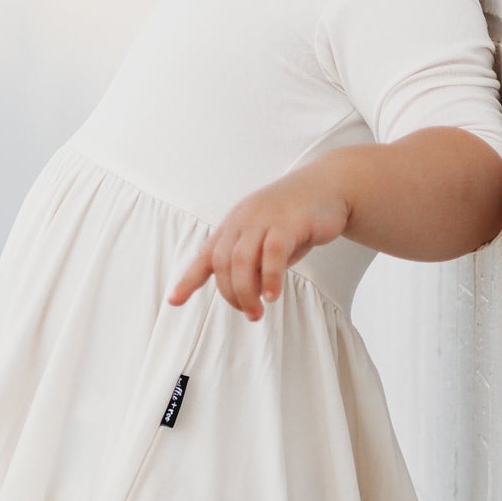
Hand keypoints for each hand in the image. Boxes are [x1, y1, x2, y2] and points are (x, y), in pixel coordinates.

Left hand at [167, 169, 351, 319]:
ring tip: (257, 312)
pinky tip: (273, 296)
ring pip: (242, 260)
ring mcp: (263, 219)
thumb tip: (249, 295)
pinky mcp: (288, 223)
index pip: (205, 256)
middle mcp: (242, 221)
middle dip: (231, 294)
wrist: (328, 186)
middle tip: (249, 314)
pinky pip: (272, 253)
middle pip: (223, 263)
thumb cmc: (294, 220)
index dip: (188, 279)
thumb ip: (255, 265)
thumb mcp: (267, 242)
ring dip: (246, 291)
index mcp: (233, 227)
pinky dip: (270, 277)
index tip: (173, 300)